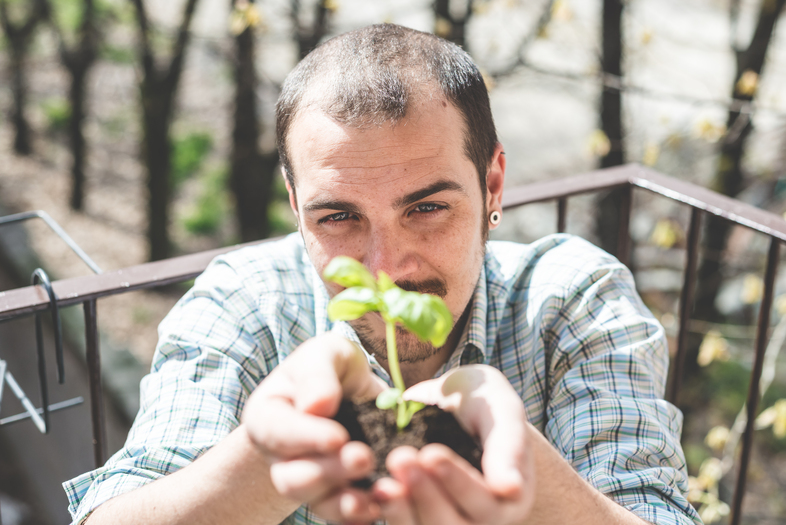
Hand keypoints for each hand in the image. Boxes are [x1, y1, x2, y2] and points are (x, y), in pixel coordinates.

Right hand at [242, 333, 386, 522]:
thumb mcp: (324, 354)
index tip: (338, 436)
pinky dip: (361, 515)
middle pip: (293, 477)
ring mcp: (307, 481)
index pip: (277, 432)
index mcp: (269, 416)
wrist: (350, 395)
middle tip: (363, 458)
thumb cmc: (331, 370)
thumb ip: (317, 374)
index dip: (307, 438)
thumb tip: (318, 405)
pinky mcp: (336, 496)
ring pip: (316, 501)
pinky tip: (382, 505)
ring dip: (345, 501)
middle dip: (329, 472)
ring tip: (376, 492)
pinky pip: (341, 514)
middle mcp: (281, 456)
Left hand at [372, 365, 534, 524]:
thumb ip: (508, 444)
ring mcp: (453, 522)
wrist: (450, 406)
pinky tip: (375, 493)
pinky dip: (391, 514)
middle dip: (426, 494)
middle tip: (401, 459)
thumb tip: (511, 488)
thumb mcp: (500, 409)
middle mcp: (484, 519)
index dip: (458, 482)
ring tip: (383, 485)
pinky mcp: (421, 519)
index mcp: (511, 496)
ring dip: (404, 511)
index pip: (487, 503)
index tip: (431, 453)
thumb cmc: (482, 402)